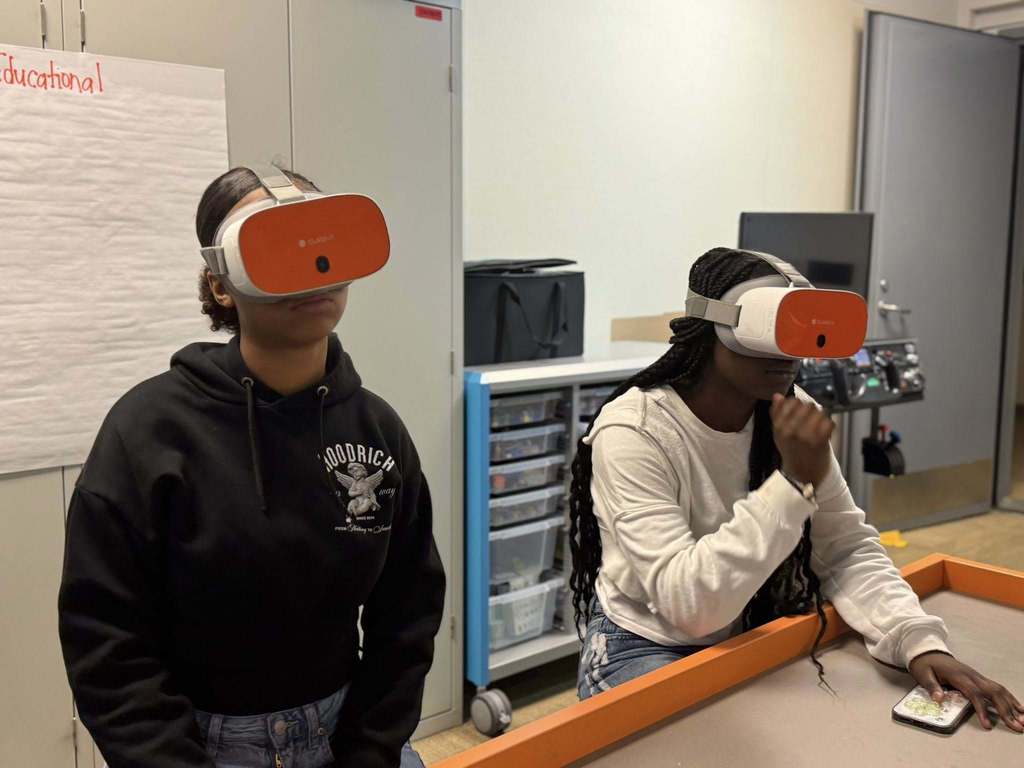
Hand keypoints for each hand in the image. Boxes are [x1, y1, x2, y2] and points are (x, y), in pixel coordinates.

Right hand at [770, 394, 833, 487]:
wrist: (801, 476)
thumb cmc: (790, 453)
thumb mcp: (778, 434)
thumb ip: (776, 414)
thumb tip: (777, 396)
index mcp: (780, 427)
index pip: (793, 402)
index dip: (799, 404)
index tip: (800, 411)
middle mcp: (792, 430)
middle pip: (808, 405)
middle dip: (812, 410)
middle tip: (811, 419)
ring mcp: (807, 436)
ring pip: (820, 412)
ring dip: (821, 417)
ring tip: (818, 425)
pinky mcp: (821, 442)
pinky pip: (829, 422)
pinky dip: (829, 426)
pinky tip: (825, 431)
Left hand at [909, 651, 1023, 731]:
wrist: (928, 651)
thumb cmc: (925, 665)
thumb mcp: (923, 674)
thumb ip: (931, 687)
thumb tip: (939, 699)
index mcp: (959, 676)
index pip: (974, 694)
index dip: (982, 709)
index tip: (988, 725)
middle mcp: (972, 676)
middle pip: (993, 692)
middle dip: (1006, 710)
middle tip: (1017, 727)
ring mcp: (977, 676)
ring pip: (999, 690)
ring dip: (1012, 705)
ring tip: (1023, 720)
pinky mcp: (979, 678)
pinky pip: (998, 688)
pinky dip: (1010, 698)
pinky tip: (1019, 708)